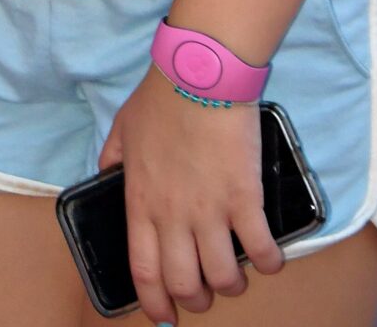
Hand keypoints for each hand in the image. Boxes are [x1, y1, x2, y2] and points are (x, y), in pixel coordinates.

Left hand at [100, 67, 280, 323]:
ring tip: (235, 277)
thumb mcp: (122, 128)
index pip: (144, 271)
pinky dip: (268, 263)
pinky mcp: (245, 199)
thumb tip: (106, 178)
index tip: (164, 316)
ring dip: (231, 285)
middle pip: (184, 284)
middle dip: (196, 301)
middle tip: (204, 295)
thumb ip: (111, 159)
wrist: (199, 73)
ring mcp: (211, 210)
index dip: (154, 303)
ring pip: (223, 277)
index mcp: (141, 202)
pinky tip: (269, 259)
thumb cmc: (161, 97)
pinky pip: (261, 250)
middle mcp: (174, 216)